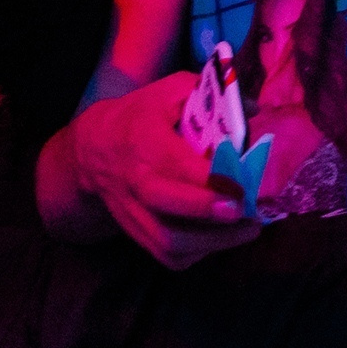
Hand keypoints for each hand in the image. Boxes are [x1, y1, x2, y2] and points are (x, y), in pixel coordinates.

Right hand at [69, 71, 263, 268]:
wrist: (93, 150)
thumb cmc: (142, 116)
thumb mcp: (171, 91)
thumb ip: (212, 96)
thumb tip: (253, 109)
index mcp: (144, 140)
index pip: (176, 163)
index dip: (211, 178)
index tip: (243, 184)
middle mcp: (135, 179)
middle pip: (167, 205)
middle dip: (208, 212)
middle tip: (246, 213)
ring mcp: (133, 211)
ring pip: (168, 241)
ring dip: (212, 242)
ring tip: (248, 230)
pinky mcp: (136, 232)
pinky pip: (165, 256)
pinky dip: (196, 255)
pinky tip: (220, 239)